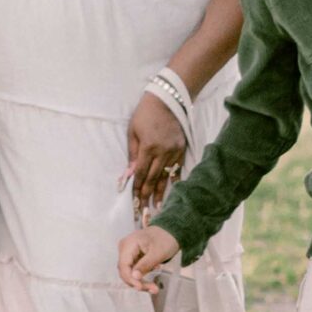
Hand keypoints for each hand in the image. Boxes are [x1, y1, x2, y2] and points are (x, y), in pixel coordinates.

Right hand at [118, 225, 178, 290]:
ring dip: (141, 282)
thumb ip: (145, 265)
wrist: (170, 232)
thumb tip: (134, 277)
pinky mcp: (133, 259)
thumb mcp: (157, 253)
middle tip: (154, 289)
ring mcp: (128, 254)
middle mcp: (124, 249)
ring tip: (155, 288)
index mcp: (128, 244)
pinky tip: (153, 279)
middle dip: (138, 282)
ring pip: (130, 273)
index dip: (130, 279)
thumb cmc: (165, 239)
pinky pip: (134, 271)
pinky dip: (143, 278)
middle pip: (126, 271)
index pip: (123, 266)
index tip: (140, 287)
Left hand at [122, 94, 188, 220]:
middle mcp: (163, 151)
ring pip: (165, 175)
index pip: (141, 172)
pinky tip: (171, 190)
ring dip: (160, 191)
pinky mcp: (182, 149)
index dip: (137, 187)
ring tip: (157, 206)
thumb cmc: (144, 115)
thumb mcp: (133, 132)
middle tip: (145, 210)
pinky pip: (177, 168)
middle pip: (153, 177)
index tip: (135, 200)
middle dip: (148, 194)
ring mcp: (174, 151)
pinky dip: (173, 179)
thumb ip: (132, 154)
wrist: (166, 101)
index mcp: (148, 147)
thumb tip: (130, 173)